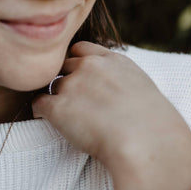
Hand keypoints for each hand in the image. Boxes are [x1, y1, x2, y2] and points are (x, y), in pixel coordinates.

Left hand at [32, 41, 190, 189]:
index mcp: (112, 60)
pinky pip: (39, 104)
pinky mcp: (58, 107)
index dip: (76, 63)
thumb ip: (121, 80)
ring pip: (52, 86)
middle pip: (64, 67)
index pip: (81, 49)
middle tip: (71, 101)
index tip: (78, 77)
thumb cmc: (151, 123)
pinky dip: (41, 111)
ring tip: (66, 116)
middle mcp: (90, 67)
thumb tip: (112, 93)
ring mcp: (72, 86)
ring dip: (55, 97)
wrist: (144, 140)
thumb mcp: (142, 88)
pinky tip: (47, 119)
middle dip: (66, 81)